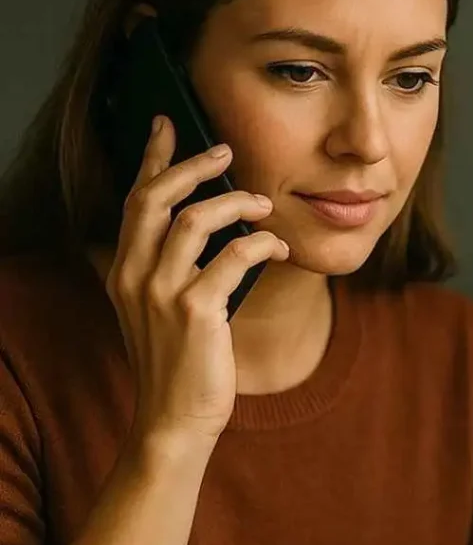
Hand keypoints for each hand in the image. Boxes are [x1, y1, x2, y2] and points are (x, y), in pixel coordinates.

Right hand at [106, 114, 289, 445]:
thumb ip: (172, 269)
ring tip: (265, 204)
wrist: (176, 420)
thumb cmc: (180, 364)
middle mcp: (135, 276)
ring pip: (195, 219)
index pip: (134, 199)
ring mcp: (162, 293)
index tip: (167, 125)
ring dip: (236, 203)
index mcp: (124, 272)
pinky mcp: (196, 312)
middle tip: (225, 150)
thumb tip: (209, 225)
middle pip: (156, 197)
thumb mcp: (162, 311)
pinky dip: (260, 244)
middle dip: (192, 165)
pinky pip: (232, 256)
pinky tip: (276, 248)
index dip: (152, 158)